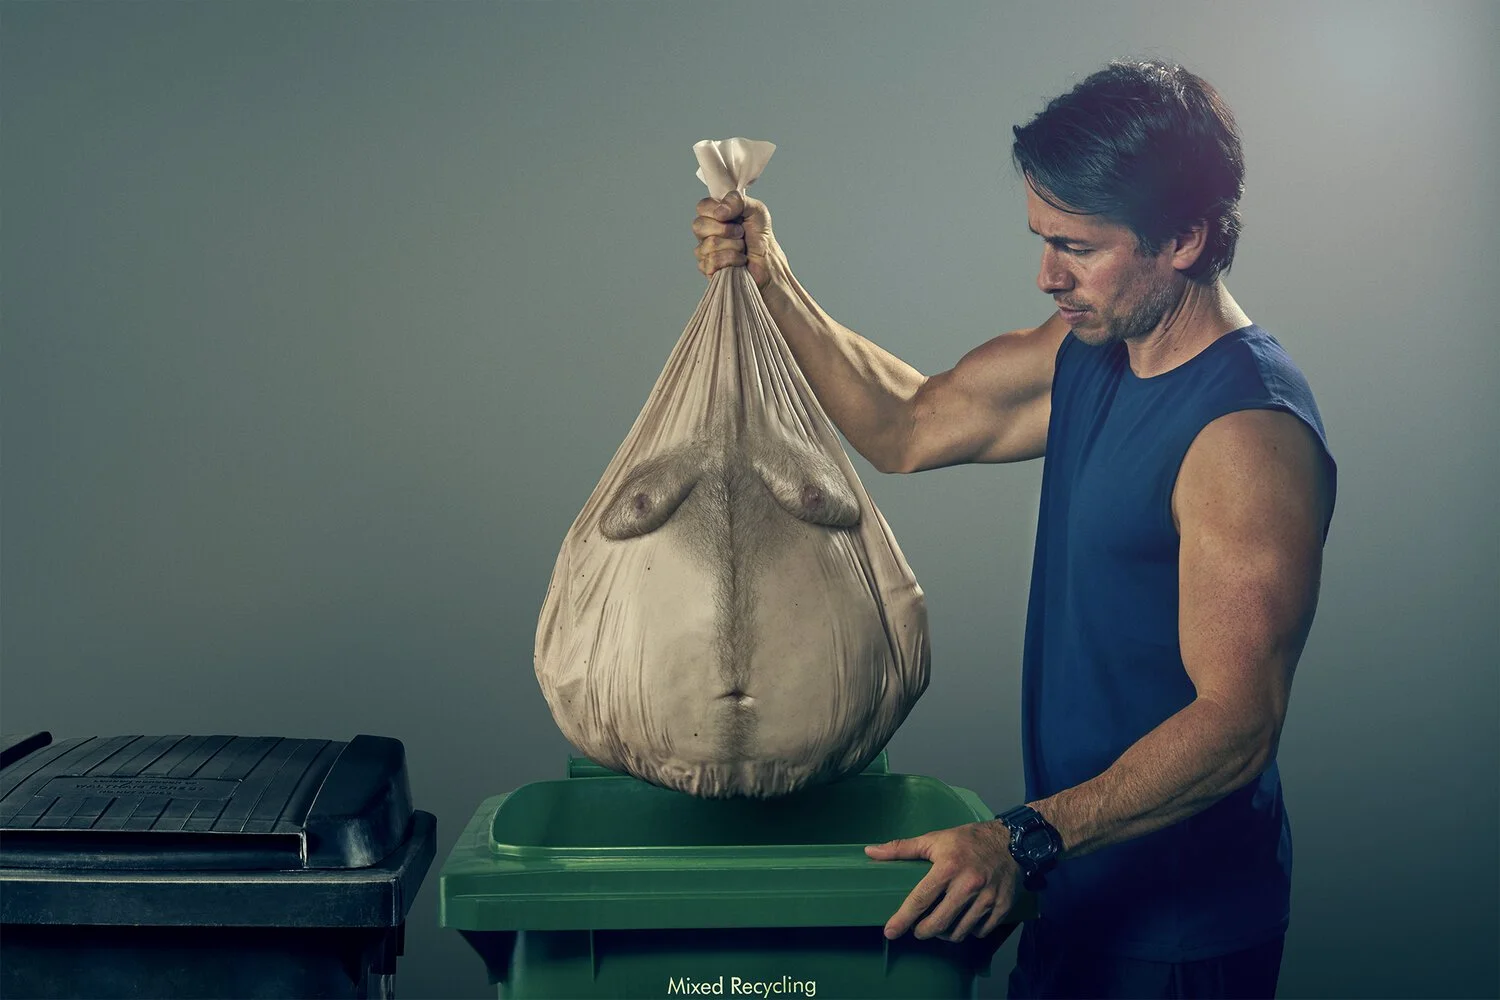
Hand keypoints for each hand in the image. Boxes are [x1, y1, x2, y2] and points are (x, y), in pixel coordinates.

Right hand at [692, 190, 781, 289]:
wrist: (768, 261)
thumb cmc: (760, 237)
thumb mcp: (756, 210)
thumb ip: (737, 201)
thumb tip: (719, 212)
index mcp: (715, 215)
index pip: (702, 207)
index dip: (717, 211)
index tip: (735, 217)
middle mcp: (706, 232)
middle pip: (699, 225)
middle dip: (726, 230)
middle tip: (740, 233)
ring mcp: (704, 251)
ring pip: (709, 244)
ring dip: (734, 246)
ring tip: (742, 248)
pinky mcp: (707, 269)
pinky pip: (713, 261)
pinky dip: (732, 259)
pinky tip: (739, 260)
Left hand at [864, 820, 1021, 942]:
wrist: (1011, 841)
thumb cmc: (967, 840)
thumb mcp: (933, 839)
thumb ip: (901, 848)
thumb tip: (870, 852)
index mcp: (948, 867)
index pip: (920, 899)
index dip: (903, 919)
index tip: (890, 932)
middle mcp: (968, 885)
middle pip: (939, 922)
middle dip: (923, 931)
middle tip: (918, 929)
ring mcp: (987, 898)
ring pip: (959, 932)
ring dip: (945, 933)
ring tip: (940, 925)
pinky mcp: (1002, 907)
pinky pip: (980, 932)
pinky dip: (969, 931)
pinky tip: (963, 922)